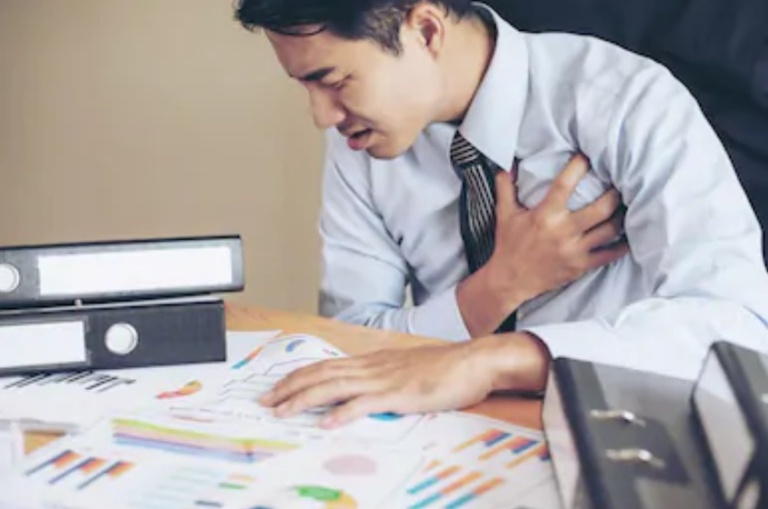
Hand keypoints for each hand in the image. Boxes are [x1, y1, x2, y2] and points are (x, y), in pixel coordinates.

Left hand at [259, 332, 547, 427]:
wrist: (473, 362)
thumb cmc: (444, 368)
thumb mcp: (407, 370)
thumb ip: (384, 377)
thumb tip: (364, 390)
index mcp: (373, 361)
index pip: (325, 366)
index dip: (298, 377)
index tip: (277, 387)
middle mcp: (372, 367)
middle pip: (321, 374)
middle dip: (290, 387)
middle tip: (265, 400)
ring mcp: (384, 380)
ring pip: (334, 387)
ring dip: (304, 398)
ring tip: (281, 410)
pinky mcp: (399, 395)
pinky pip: (364, 404)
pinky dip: (342, 413)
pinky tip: (326, 422)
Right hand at [458, 153, 627, 335]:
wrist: (509, 280)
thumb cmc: (508, 245)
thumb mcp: (504, 214)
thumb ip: (506, 187)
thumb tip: (506, 164)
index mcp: (545, 215)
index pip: (564, 185)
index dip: (578, 167)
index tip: (586, 156)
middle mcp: (563, 231)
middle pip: (601, 208)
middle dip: (614, 194)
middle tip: (620, 184)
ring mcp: (574, 250)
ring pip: (610, 230)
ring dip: (622, 216)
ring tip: (627, 205)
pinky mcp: (580, 265)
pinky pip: (609, 254)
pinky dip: (622, 245)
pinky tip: (630, 236)